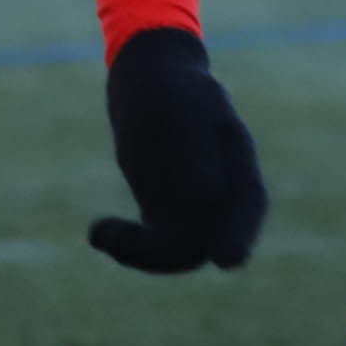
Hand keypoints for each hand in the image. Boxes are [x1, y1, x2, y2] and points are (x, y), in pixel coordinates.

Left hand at [89, 28, 267, 272]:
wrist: (154, 83)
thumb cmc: (173, 89)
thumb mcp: (182, 109)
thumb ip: (195, 149)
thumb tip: (205, 198)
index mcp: (238, 162)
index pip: (248, 206)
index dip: (240, 235)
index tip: (226, 262)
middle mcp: (223, 194)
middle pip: (208, 240)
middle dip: (167, 252)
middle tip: (119, 239)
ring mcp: (195, 209)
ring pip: (177, 252)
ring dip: (140, 252)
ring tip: (100, 232)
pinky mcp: (165, 215)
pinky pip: (152, 245)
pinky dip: (125, 244)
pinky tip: (97, 230)